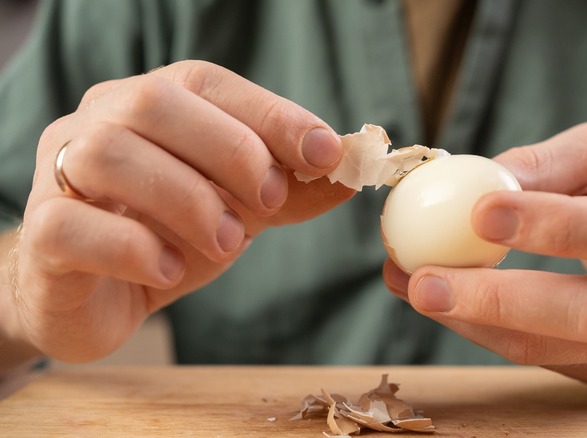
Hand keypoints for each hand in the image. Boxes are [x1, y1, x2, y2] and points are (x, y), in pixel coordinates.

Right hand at [10, 61, 353, 361]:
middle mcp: (97, 123)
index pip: (206, 83)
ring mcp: (59, 174)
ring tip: (228, 243)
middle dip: (228, 151)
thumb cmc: (167, 238)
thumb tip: (349, 176)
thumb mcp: (238, 210)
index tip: (326, 152)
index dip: (270, 113)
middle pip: (153, 103)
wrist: (98, 299)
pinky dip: (133, 246)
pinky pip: (71, 223)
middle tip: (269, 202)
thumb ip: (289, 192)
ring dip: (186, 199)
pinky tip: (168, 270)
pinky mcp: (41, 234)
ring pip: (109, 154)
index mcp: (150, 106)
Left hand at [384, 122, 586, 385]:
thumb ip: (546, 163)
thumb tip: (477, 177)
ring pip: (554, 349)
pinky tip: (439, 302)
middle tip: (426, 279)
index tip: (480, 212)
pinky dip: (480, 331)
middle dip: (500, 298)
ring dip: (475, 322)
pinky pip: (537, 359)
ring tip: (413, 286)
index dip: (555, 225)